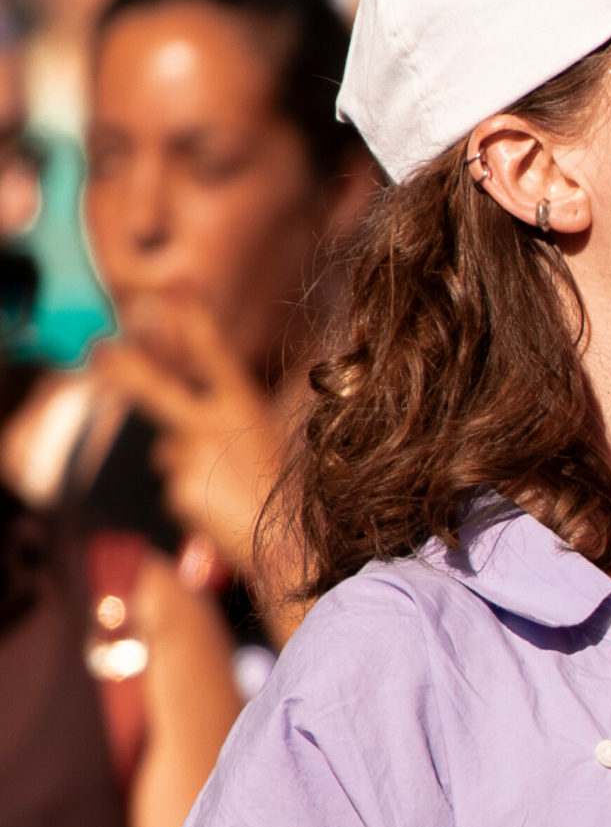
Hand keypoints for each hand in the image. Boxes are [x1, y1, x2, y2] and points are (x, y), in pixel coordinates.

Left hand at [88, 292, 288, 579]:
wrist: (294, 541)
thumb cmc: (286, 485)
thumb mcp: (263, 437)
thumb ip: (220, 421)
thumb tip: (169, 429)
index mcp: (245, 405)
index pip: (212, 351)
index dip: (192, 316)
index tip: (175, 286)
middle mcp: (215, 425)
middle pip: (159, 388)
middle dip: (127, 367)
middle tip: (100, 349)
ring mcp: (193, 458)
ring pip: (168, 450)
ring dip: (186, 462)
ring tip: (225, 483)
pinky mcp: (178, 491)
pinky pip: (173, 484)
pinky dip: (190, 493)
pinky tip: (218, 505)